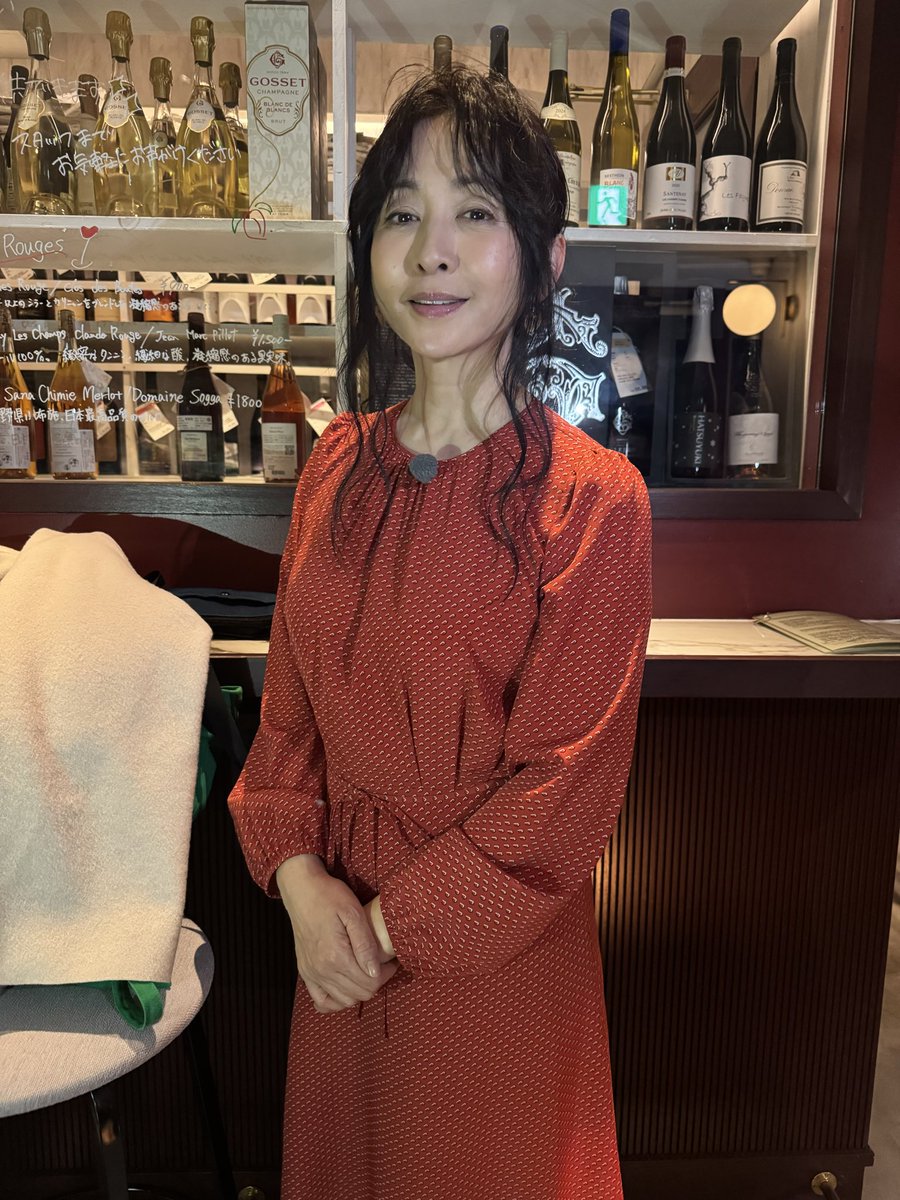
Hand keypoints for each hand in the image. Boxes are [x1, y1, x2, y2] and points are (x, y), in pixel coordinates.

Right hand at [314, 895, 396, 1012]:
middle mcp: (322, 970)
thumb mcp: (353, 912)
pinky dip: (335, 1001)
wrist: (301, 890)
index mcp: (336, 956)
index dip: (386, 975)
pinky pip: (321, 1001)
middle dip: (376, 983)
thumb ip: (365, 944)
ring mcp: (311, 974)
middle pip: (358, 994)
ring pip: (343, 1001)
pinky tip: (345, 988)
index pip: (369, 983)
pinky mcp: (305, 972)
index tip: (391, 961)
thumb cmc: (330, 896)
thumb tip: (375, 972)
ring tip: (366, 972)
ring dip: (359, 991)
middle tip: (382, 966)